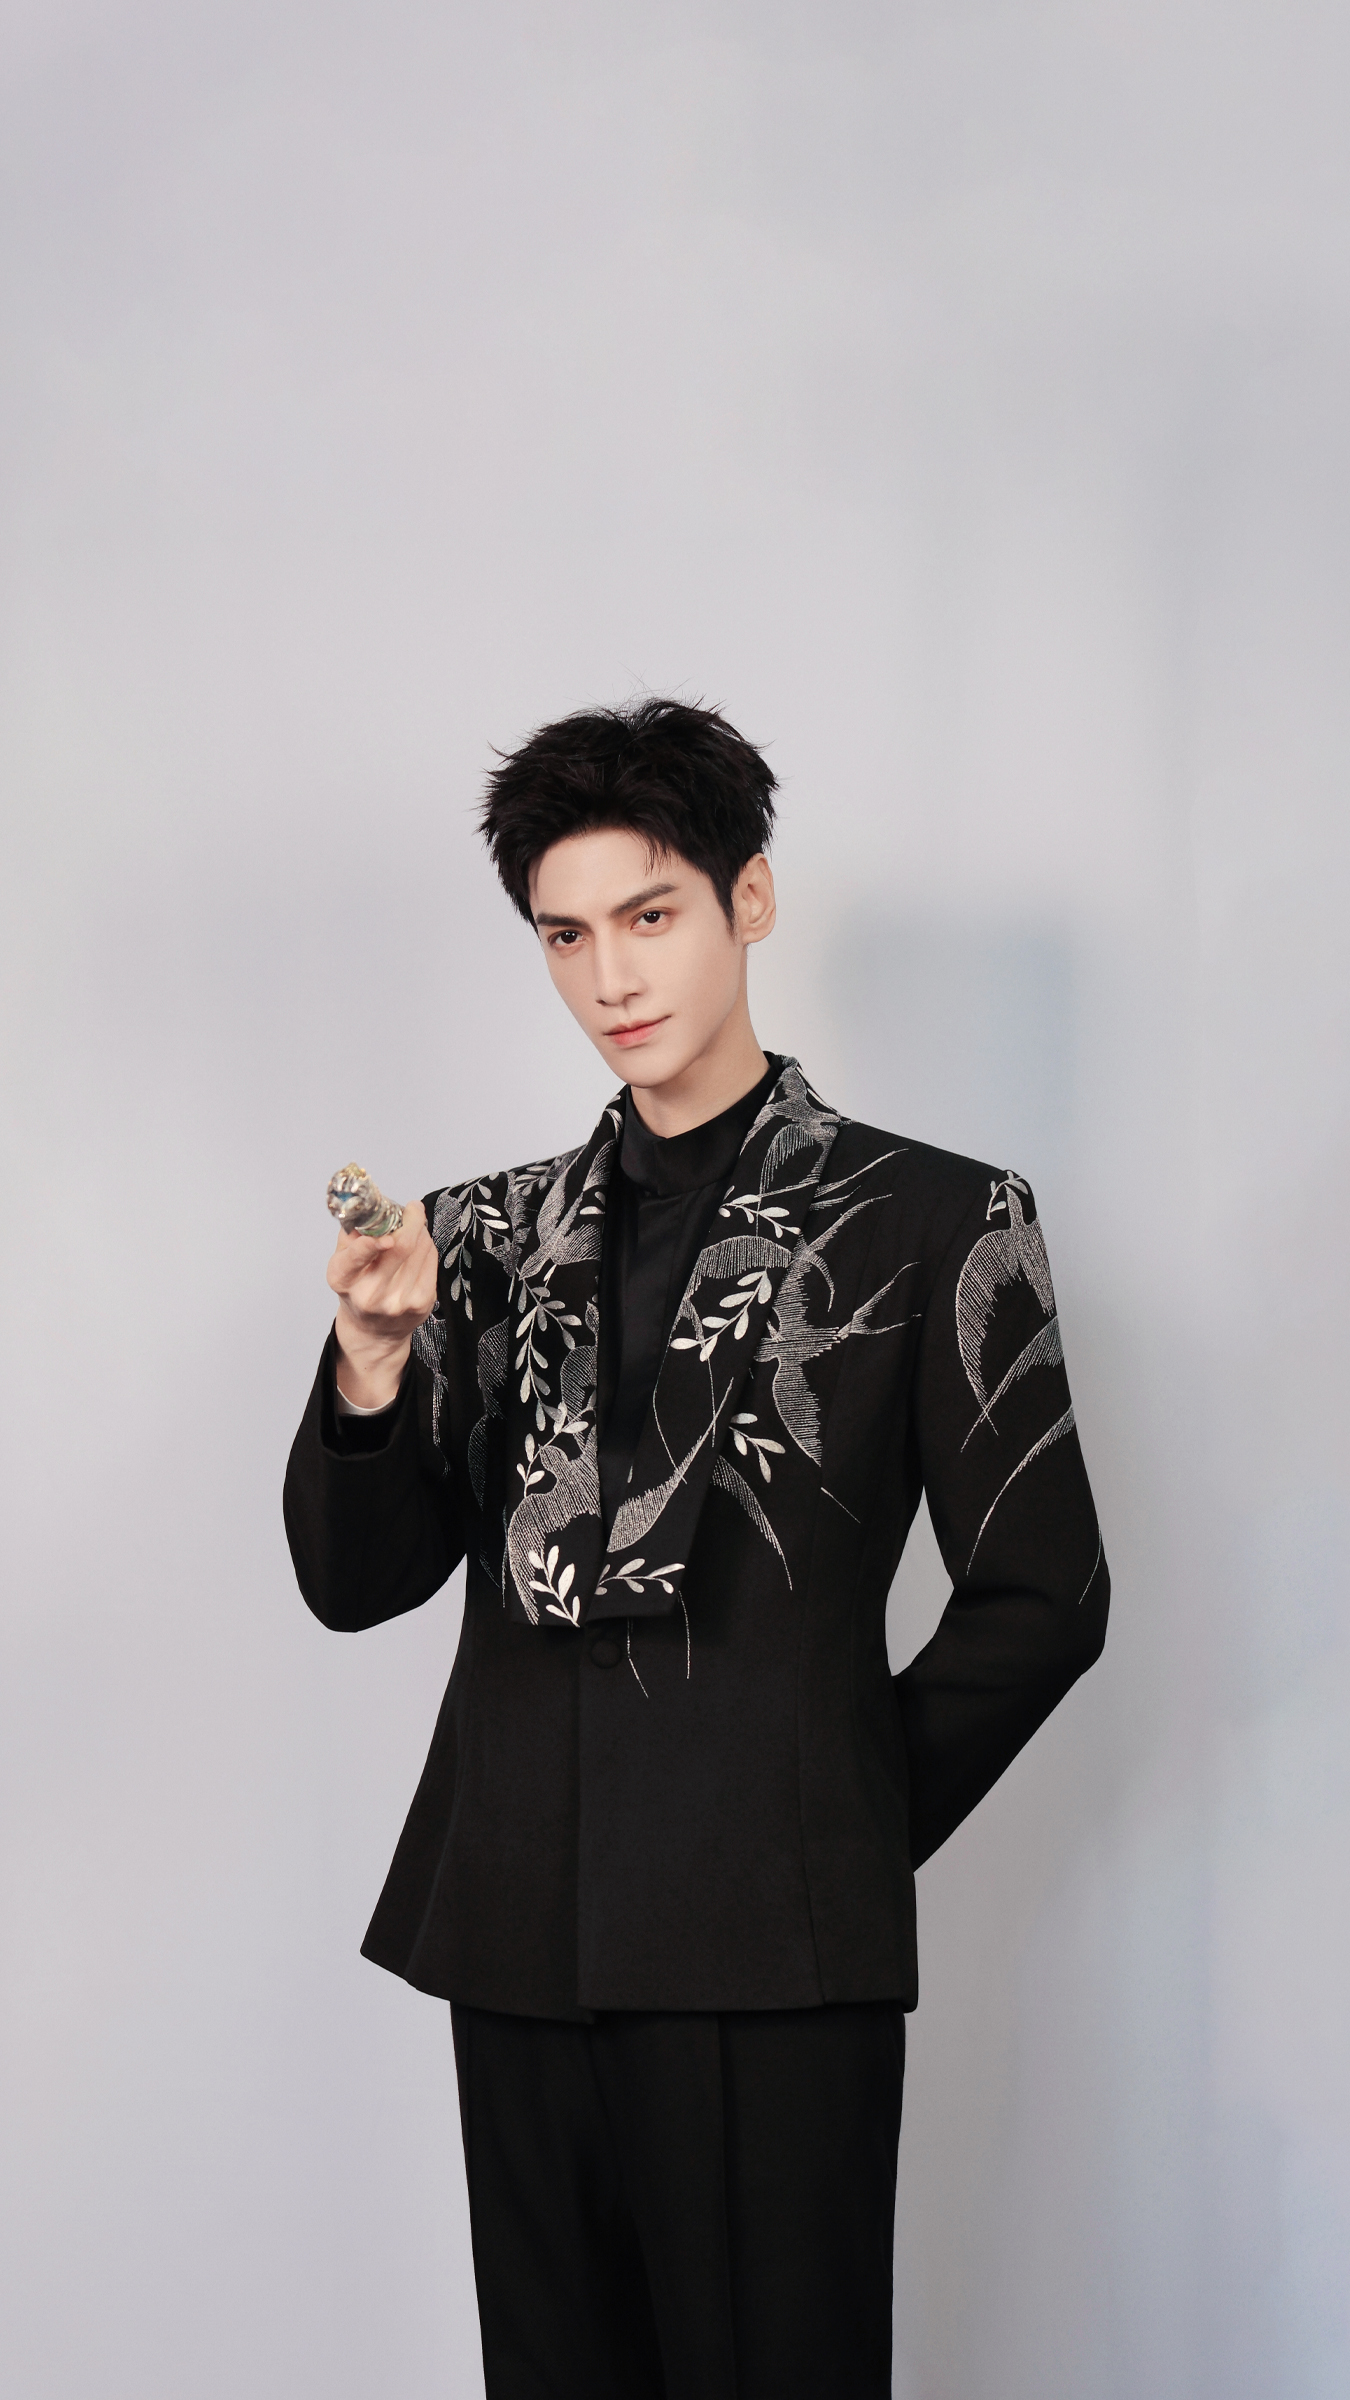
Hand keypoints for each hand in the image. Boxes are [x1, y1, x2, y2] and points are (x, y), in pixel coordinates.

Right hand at [327, 1199, 438, 1408]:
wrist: (374, 1329)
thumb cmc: (358, 1286)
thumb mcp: (343, 1261)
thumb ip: (353, 1233)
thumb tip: (371, 1205)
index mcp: (344, 1280)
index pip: (354, 1259)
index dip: (370, 1244)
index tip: (384, 1233)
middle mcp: (370, 1295)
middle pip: (400, 1247)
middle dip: (411, 1220)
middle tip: (413, 1208)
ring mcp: (398, 1302)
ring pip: (421, 1249)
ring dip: (420, 1232)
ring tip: (413, 1229)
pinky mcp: (422, 1304)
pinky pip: (432, 1260)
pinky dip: (428, 1246)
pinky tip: (420, 1246)